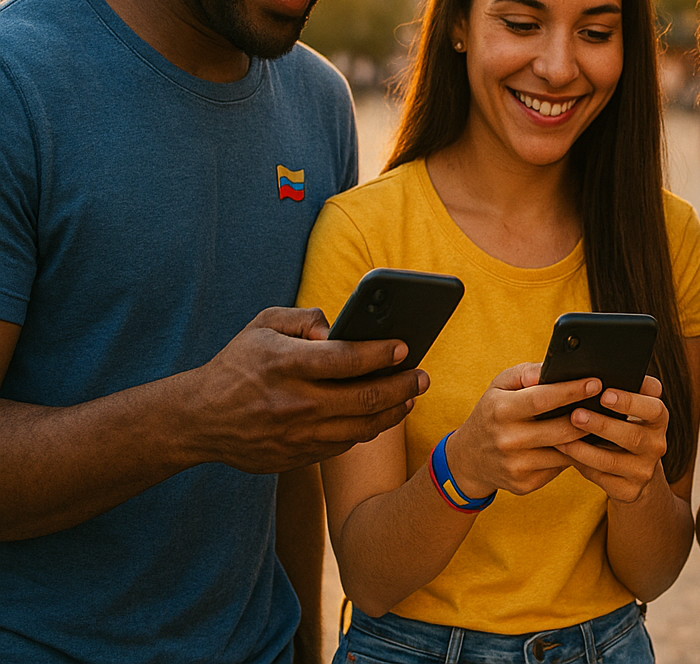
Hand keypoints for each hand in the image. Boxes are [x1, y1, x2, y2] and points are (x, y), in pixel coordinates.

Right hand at [191, 307, 427, 473]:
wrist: (199, 420)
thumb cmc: (237, 364)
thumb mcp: (263, 325)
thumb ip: (305, 319)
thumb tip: (342, 329)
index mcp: (285, 364)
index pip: (346, 359)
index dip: (381, 353)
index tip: (405, 347)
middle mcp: (293, 402)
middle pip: (364, 397)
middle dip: (403, 385)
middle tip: (423, 376)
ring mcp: (296, 434)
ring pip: (361, 428)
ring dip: (393, 412)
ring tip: (411, 396)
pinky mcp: (296, 457)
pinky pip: (344, 446)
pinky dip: (367, 430)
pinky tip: (381, 416)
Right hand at [448, 362, 594, 497]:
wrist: (468, 459)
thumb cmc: (491, 413)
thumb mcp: (499, 386)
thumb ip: (526, 373)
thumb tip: (553, 369)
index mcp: (500, 411)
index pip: (543, 399)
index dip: (572, 391)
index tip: (595, 383)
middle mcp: (507, 440)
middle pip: (561, 429)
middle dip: (588, 417)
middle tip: (604, 405)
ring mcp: (516, 466)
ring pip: (565, 452)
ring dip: (583, 438)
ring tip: (596, 423)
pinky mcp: (524, 484)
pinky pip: (559, 468)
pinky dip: (571, 455)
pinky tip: (577, 444)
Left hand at [561, 375, 668, 503]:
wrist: (632, 471)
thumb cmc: (620, 427)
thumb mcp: (627, 408)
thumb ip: (617, 388)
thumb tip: (587, 373)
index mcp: (658, 418)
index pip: (654, 407)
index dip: (631, 401)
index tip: (604, 393)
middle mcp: (657, 444)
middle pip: (633, 436)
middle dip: (602, 425)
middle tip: (576, 414)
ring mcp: (645, 470)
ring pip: (613, 461)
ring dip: (585, 449)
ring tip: (562, 437)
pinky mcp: (630, 491)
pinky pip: (602, 479)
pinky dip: (582, 466)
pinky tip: (566, 454)